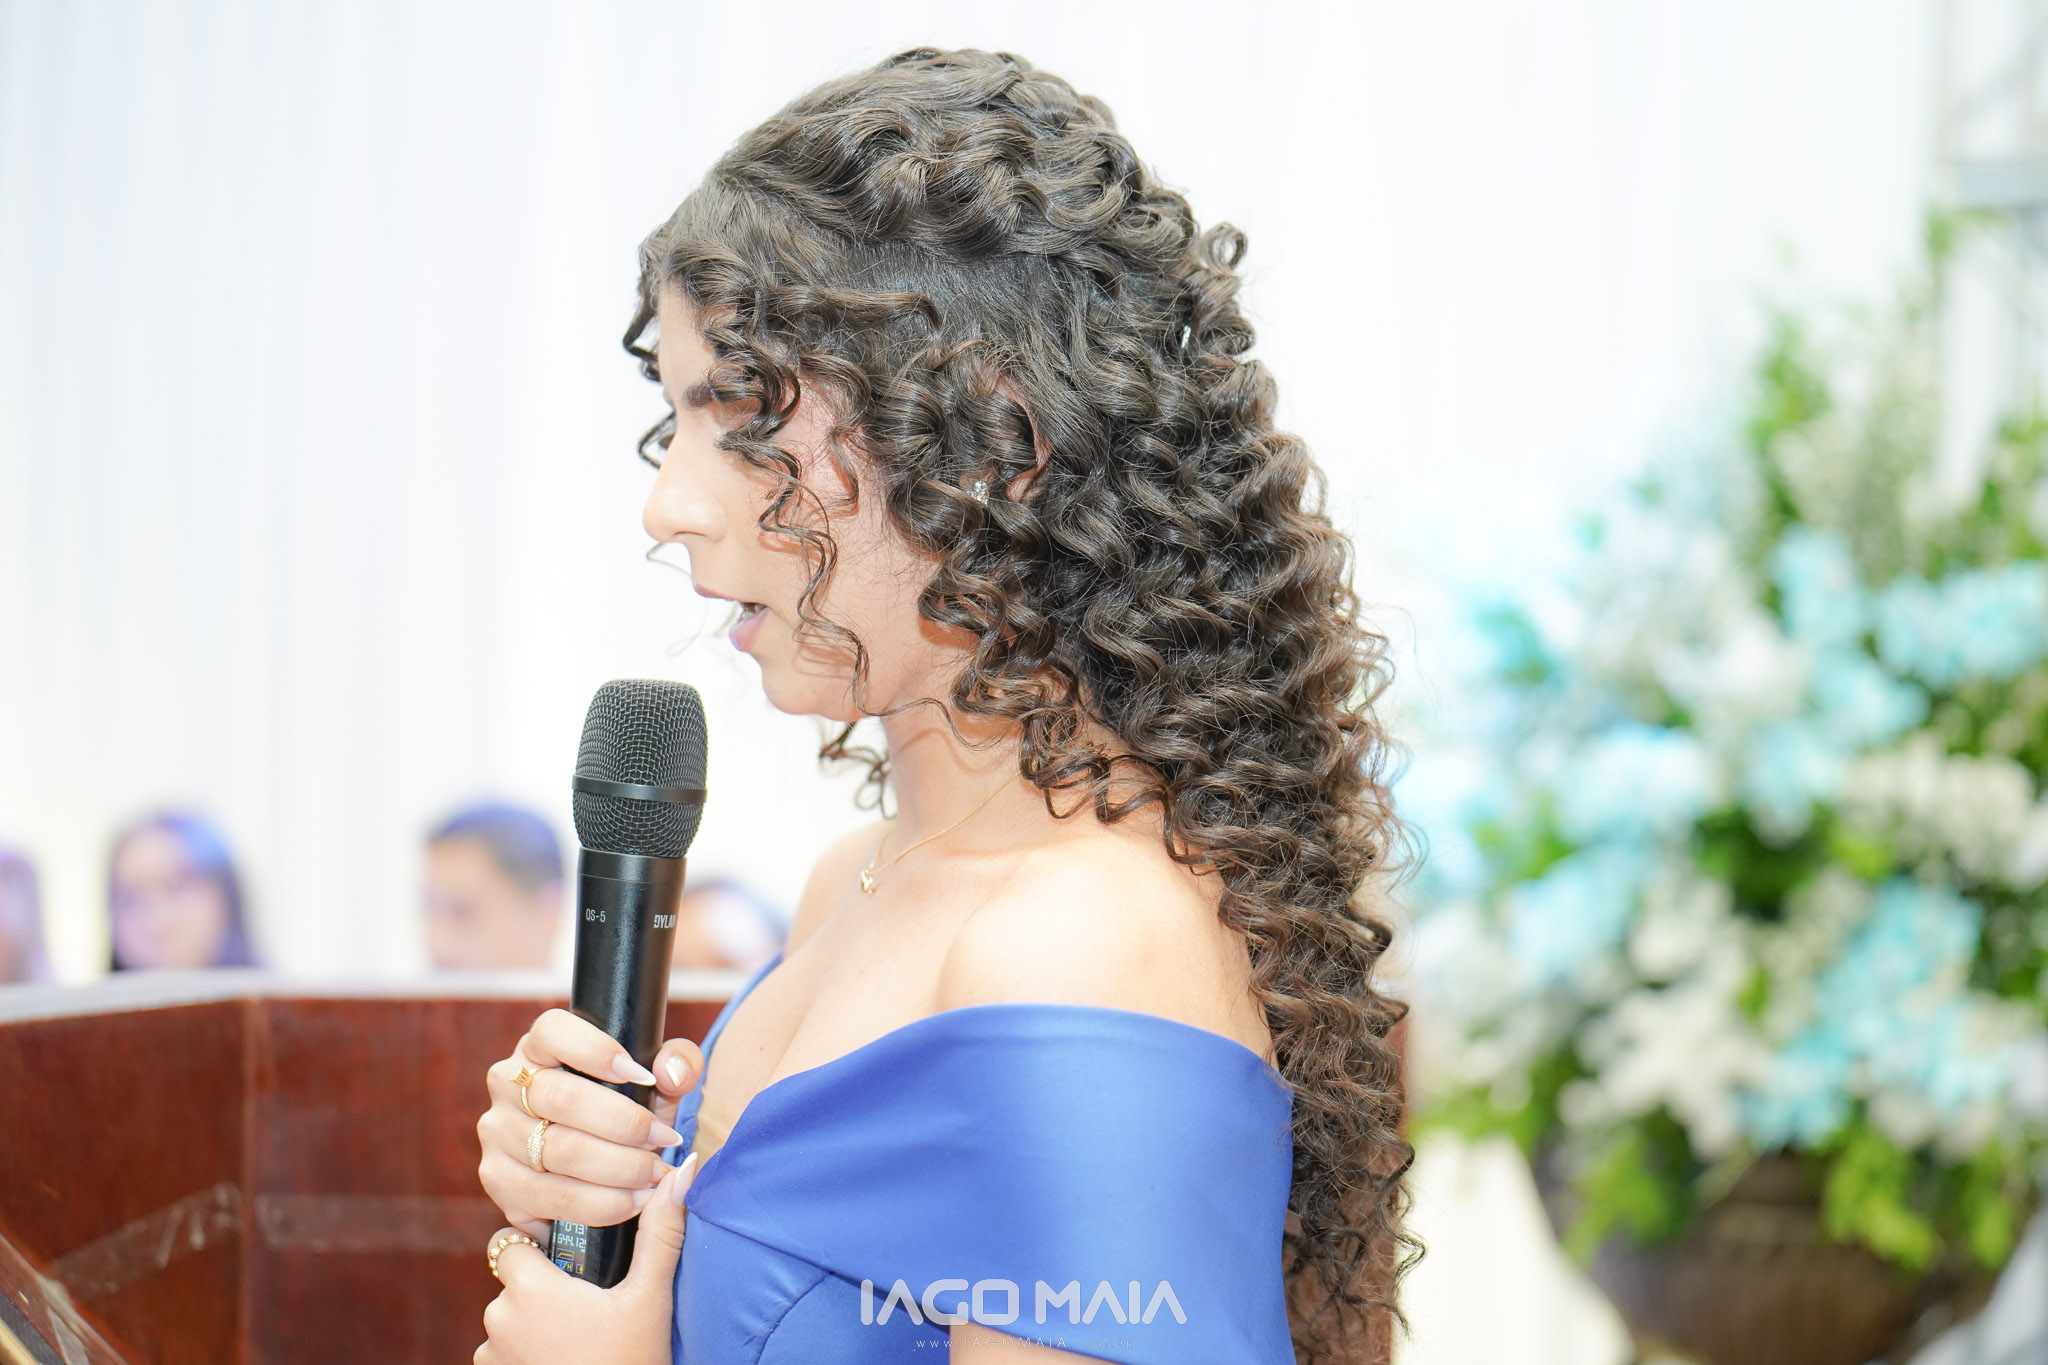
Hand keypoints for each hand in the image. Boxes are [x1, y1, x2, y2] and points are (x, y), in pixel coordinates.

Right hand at [477, 1009, 705, 1239]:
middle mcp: (507, 1083)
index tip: (642, 1076)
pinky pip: (552, 1197)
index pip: (553, 1031)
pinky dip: (601, 1203)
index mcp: (539, 1045)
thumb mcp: (656, 1081)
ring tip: (656, 1173)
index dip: (598, 1051)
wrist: (596, 1167)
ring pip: (559, 1151)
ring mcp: (497, 1131)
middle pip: (563, 1098)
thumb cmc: (626, 1109)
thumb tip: (671, 1074)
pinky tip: (634, 1201)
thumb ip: (677, 1063)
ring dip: (619, 1168)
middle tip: (664, 1139)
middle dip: (624, 1123)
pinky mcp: (498, 1179)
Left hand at [477, 1152, 699, 1364]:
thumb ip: (660, 1232)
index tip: (568, 1258)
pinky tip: (565, 1359)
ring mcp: (493, 1354)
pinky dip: (527, 1352)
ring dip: (533, 1323)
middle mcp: (499, 1318)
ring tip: (578, 1338)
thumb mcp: (650, 1298)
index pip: (510, 1240)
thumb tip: (684, 1169)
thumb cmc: (631, 1362)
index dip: (536, 1244)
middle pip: (513, 1281)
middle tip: (588, 1304)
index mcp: (532, 1287)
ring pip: (508, 1319)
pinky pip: (504, 1352)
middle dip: (543, 1287)